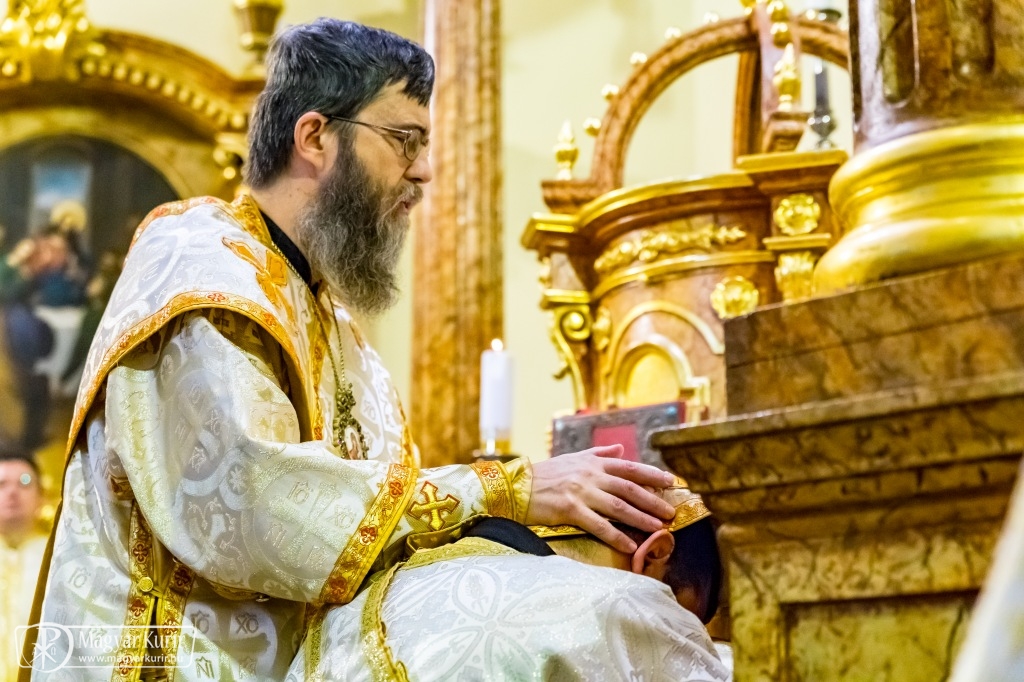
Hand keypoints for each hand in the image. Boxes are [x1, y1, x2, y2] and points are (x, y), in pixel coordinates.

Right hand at [525, 445, 676, 553]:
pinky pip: (599, 525)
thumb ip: (599, 453)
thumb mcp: (573, 458)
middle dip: (653, 501)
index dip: (652, 475)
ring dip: (641, 519)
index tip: (671, 482)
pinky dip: (617, 536)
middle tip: (670, 512)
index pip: (629, 467)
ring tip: (659, 529)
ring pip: (619, 506)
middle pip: (629, 488)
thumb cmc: (546, 474)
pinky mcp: (570, 510)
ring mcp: (581, 492)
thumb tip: (621, 450)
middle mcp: (590, 475)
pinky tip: (630, 546)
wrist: (518, 487)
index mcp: (593, 462)